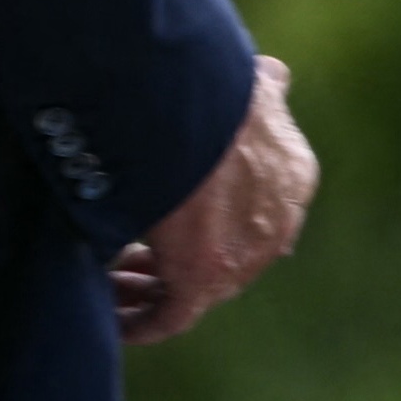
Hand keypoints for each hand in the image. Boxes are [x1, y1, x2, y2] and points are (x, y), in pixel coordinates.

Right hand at [109, 57, 311, 344]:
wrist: (195, 99)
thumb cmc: (213, 83)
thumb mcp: (250, 81)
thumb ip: (264, 89)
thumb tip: (275, 78)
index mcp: (291, 178)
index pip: (253, 216)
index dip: (210, 221)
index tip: (173, 217)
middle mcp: (274, 226)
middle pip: (220, 256)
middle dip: (176, 259)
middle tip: (128, 256)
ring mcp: (241, 258)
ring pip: (192, 290)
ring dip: (149, 291)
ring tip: (108, 284)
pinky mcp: (202, 278)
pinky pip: (168, 317)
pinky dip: (139, 322)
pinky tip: (110, 319)